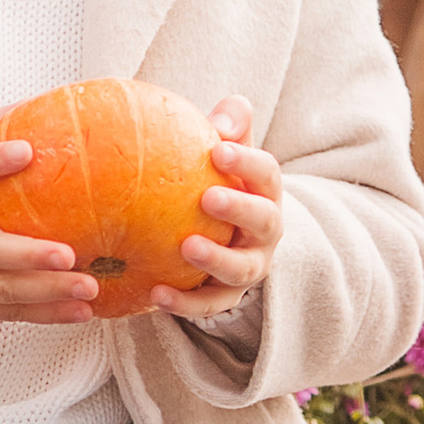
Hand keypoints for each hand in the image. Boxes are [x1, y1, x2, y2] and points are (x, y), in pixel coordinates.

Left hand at [150, 94, 284, 322]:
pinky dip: (186, 303)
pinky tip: (156, 293)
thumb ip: (228, 128)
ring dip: (215, 258)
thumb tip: (221, 119)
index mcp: (264, 193)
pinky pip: (209, 304)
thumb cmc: (217, 181)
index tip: (218, 149)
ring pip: (241, 269)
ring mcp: (249, 266)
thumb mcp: (226, 151)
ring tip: (186, 246)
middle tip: (207, 198)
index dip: (247, 162)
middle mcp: (265, 232)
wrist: (221, 235)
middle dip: (239, 209)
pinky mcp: (226, 296)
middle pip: (265, 221)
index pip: (266, 174)